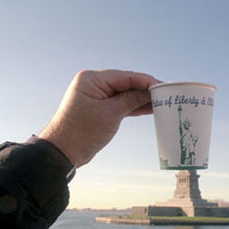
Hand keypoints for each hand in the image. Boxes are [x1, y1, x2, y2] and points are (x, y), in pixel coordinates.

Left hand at [39, 70, 159, 166]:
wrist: (63, 152)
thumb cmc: (82, 132)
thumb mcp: (111, 114)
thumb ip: (132, 100)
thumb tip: (150, 92)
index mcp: (92, 79)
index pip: (125, 76)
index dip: (146, 81)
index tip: (163, 87)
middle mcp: (93, 84)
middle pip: (126, 83)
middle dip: (145, 90)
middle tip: (165, 95)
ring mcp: (96, 96)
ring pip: (124, 94)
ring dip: (140, 99)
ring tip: (160, 103)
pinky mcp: (98, 108)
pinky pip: (119, 103)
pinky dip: (132, 106)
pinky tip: (148, 109)